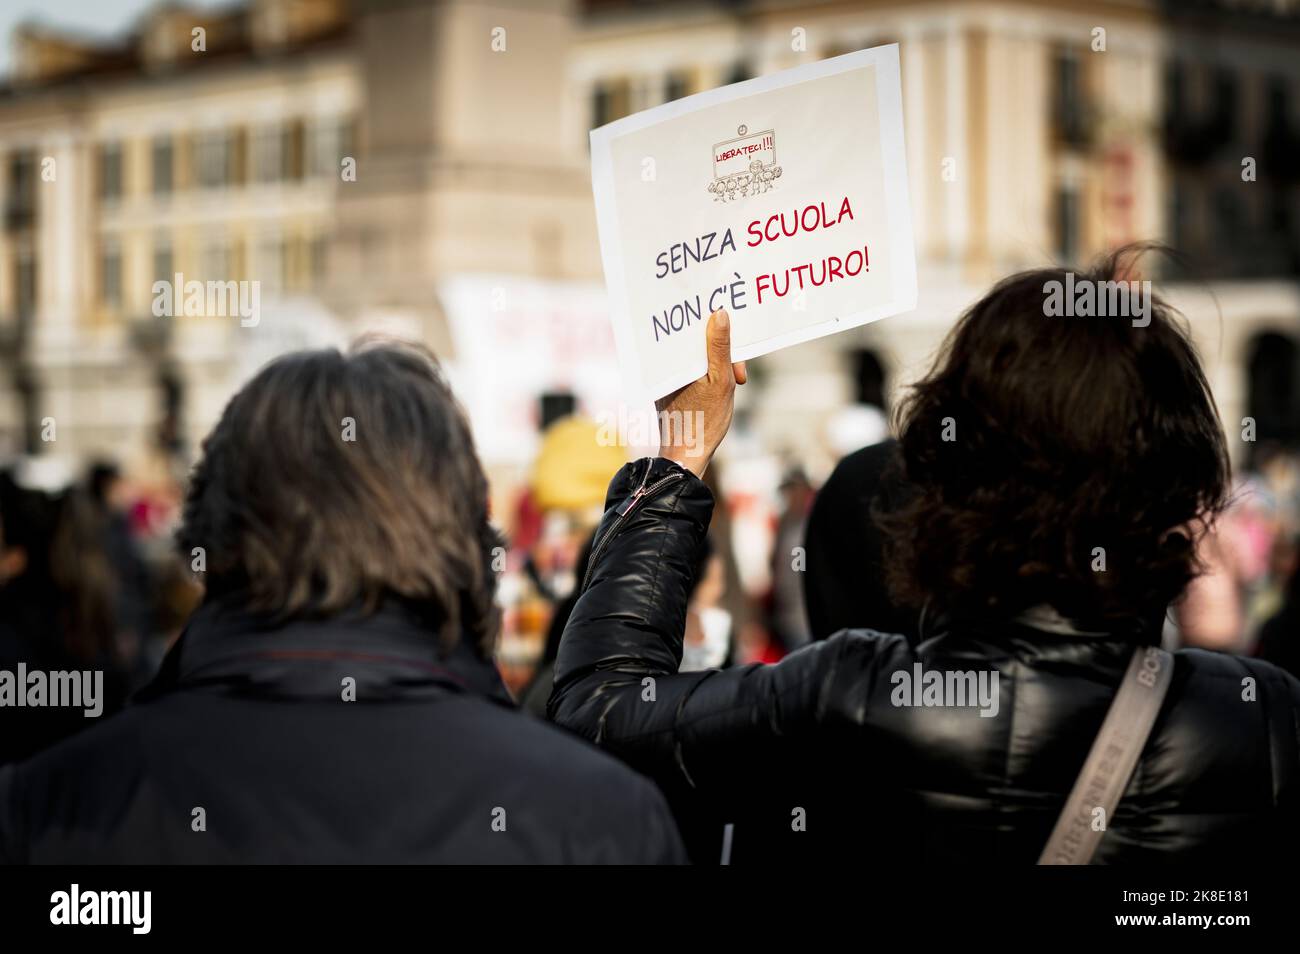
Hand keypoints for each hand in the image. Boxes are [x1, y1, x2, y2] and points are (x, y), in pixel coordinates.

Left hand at [655, 309, 746, 477]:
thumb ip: (720, 347)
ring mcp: (667, 375)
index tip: (736, 348)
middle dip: (722, 350)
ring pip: (696, 355)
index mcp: (673, 359)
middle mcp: (665, 364)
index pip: (694, 329)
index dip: (718, 331)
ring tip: (732, 382)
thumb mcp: (720, 380)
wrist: (687, 454)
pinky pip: (691, 368)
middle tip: (737, 374)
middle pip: (696, 341)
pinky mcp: (670, 385)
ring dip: (718, 363)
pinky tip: (719, 387)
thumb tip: (719, 313)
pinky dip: (707, 373)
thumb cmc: (705, 421)